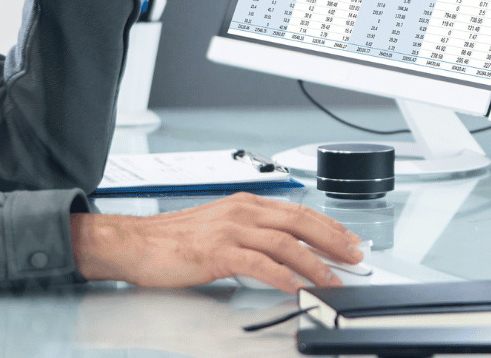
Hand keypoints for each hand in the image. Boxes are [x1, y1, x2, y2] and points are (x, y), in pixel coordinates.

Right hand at [69, 192, 363, 292]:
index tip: (348, 240)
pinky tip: (296, 286)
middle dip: (332, 240)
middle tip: (354, 257)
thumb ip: (248, 233)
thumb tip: (280, 250)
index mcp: (244, 204)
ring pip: (284, 243)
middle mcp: (241, 211)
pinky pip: (257, 263)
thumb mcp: (218, 226)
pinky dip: (281, 275)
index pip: (297, 211)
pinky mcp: (217, 252)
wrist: (135, 243)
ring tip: (332, 279)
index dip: (327, 225)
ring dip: (314, 262)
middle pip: (299, 222)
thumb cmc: (172, 239)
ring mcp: (230, 230)